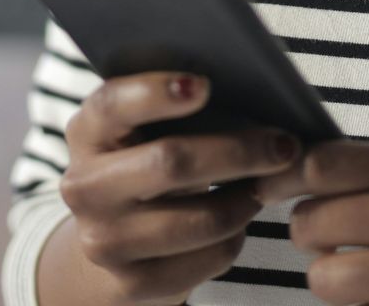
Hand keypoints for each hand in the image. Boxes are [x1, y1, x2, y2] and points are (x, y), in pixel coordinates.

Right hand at [56, 71, 302, 304]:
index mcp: (86, 132)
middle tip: (284, 144)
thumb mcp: (146, 130)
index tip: (204, 85)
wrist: (114, 239)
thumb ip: (180, 107)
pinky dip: (236, 237)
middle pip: (170, 162)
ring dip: (246, 199)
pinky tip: (239, 219)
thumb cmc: (148, 163)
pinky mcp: (131, 284)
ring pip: (201, 219)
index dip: (156, 92)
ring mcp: (103, 241)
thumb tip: (255, 93)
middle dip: (239, 151)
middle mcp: (84, 187)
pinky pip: (209, 258)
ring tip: (265, 184)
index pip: (112, 104)